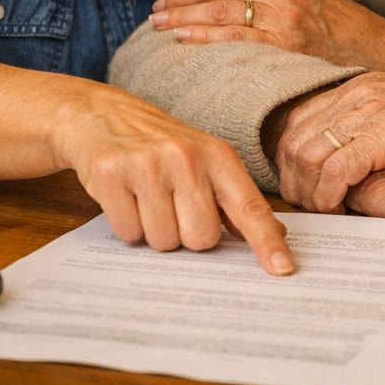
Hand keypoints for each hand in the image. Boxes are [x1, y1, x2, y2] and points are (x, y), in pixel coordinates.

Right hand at [50, 82, 293, 275]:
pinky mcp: (110, 174)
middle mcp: (185, 157)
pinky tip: (126, 197)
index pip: (249, 206)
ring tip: (147, 199)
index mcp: (217, 155)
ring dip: (155, 231)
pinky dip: (127, 225)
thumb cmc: (161, 146)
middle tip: (173, 206)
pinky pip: (128, 233)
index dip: (266, 241)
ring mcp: (146, 165)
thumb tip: (275, 236)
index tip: (283, 268)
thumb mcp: (205, 160)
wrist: (101, 115)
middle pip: (202, 238)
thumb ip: (236, 199)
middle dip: (187, 234)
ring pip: (164, 241)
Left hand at [150, 0, 384, 71]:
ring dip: (183, 16)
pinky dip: (204, 36)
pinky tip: (184, 39)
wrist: (373, 46)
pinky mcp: (285, 40)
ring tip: (160, 26)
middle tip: (155, 12)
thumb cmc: (333, 23)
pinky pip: (235, 36)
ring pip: (219, 8)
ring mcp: (283, 12)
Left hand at [272, 64, 384, 213]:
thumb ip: (375, 123)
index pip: (298, 122)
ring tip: (322, 211)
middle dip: (292, 179)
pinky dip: (328, 194)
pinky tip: (338, 209)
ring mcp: (367, 112)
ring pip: (306, 154)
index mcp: (357, 89)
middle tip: (305, 206)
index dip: (291, 159)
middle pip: (292, 140)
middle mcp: (355, 96)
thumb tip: (357, 152)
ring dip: (307, 190)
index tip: (302, 185)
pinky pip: (337, 169)